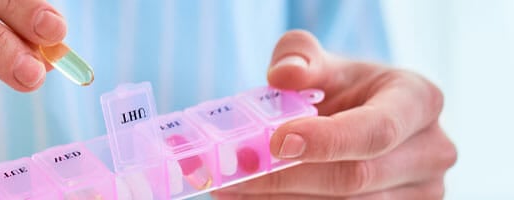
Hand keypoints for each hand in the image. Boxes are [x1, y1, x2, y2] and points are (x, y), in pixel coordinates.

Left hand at [212, 30, 456, 198]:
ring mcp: (422, 191)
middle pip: (356, 177)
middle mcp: (430, 150)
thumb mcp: (320, 62)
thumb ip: (299, 57)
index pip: (377, 130)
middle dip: (288, 177)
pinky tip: (257, 198)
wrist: (357, 118)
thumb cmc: (340, 88)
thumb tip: (284, 75)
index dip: (327, 141)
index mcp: (418, 100)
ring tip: (237, 187)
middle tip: (238, 170)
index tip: (277, 142)